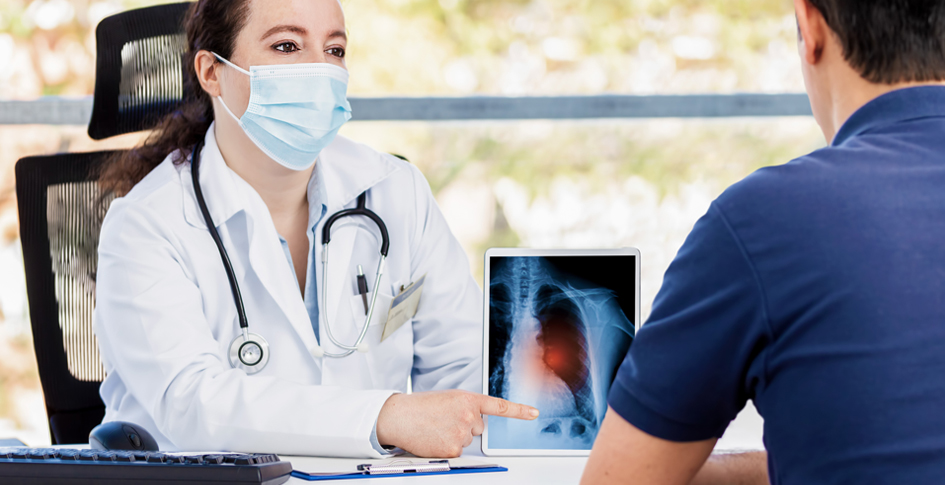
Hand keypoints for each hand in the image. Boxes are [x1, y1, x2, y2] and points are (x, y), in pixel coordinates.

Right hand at [376, 390, 538, 456]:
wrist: (400, 416)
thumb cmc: (421, 407)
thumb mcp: (448, 399)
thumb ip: (466, 407)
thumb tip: (476, 424)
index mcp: (468, 399)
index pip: (498, 406)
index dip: (519, 410)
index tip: (534, 413)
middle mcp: (468, 415)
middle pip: (478, 428)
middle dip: (464, 425)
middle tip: (444, 419)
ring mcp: (462, 432)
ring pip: (467, 441)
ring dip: (454, 437)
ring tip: (435, 427)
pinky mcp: (454, 449)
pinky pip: (458, 452)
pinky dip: (447, 448)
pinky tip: (434, 438)